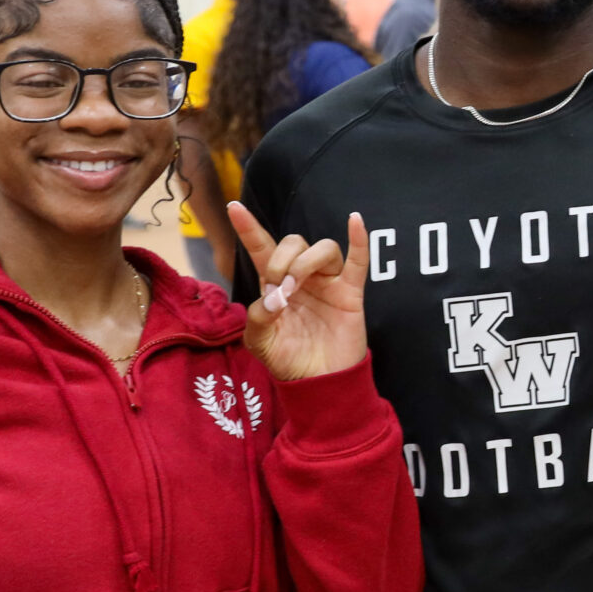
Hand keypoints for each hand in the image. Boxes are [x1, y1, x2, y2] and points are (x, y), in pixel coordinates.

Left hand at [229, 206, 368, 381]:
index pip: (262, 247)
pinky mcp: (350, 293)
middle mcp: (302, 277)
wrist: (317, 383)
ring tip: (296, 287)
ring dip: (305, 261)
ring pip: (322, 248)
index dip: (248, 228)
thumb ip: (258, 317)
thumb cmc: (288, 360)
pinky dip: (358, 240)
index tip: (234, 208)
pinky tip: (354, 220)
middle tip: (278, 289)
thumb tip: (275, 296)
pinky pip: (358, 261)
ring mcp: (328, 283)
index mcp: (276, 284)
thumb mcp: (260, 342)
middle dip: (280, 259)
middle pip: (293, 242)